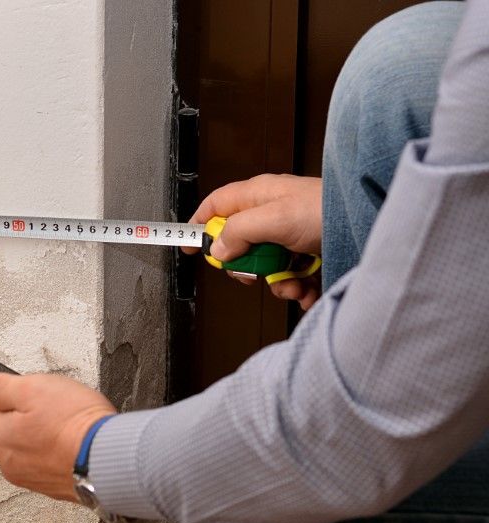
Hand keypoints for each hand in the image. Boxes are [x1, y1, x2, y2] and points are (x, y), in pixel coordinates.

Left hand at [0, 373, 115, 502]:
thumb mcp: (32, 389)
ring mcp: (30, 477)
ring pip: (19, 449)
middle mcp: (8, 463)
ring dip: (31, 433)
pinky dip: (49, 449)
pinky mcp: (53, 485)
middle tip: (34, 399)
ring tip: (57, 417)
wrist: (111, 459)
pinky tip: (68, 437)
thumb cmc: (74, 424)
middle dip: (9, 414)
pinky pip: (42, 462)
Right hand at [184, 174, 322, 309]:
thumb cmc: (327, 210)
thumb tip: (217, 249)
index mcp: (259, 196)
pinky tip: (308, 289)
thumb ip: (237, 232)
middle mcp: (272, 215)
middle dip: (245, 267)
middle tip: (253, 273)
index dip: (199, 225)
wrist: (371, 223)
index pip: (216, 206)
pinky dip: (297, 288)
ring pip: (265, 266)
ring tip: (293, 283)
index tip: (187, 245)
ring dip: (275, 282)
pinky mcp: (308, 255)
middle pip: (238, 244)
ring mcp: (290, 236)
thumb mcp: (273, 218)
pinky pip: (289, 276)